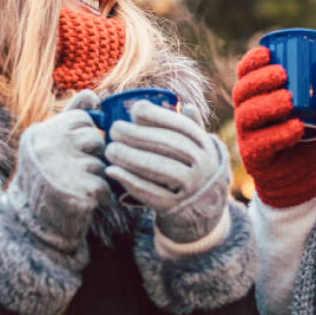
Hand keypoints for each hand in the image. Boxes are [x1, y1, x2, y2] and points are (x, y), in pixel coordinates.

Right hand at [7, 90, 110, 251]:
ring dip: (95, 177)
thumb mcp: (50, 140)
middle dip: (92, 156)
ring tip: (74, 186)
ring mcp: (64, 169)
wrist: (30, 223)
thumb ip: (72, 114)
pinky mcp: (79, 192)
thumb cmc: (45, 176)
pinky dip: (100, 196)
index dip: (84, 135)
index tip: (70, 150)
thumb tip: (93, 93)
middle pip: (95, 140)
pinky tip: (82, 200)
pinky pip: (106, 186)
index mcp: (42, 132)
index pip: (83, 118)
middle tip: (73, 170)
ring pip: (101, 164)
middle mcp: (50, 147)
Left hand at [104, 101, 229, 243]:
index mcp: (205, 145)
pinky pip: (151, 193)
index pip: (182, 126)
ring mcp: (191, 187)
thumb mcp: (199, 148)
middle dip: (138, 135)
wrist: (204, 209)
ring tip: (110, 149)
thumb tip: (186, 105)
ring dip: (131, 157)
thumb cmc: (193, 168)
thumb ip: (192, 127)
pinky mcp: (175, 207)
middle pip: (169, 146)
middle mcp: (203, 165)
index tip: (135, 110)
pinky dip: (130, 181)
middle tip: (114, 130)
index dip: (158, 116)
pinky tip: (112, 171)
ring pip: (160, 168)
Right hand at [232, 46, 315, 207]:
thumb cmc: (313, 131)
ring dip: (267, 104)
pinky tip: (296, 127)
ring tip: (289, 100)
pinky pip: (260, 143)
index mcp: (258, 94)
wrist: (309, 174)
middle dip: (259, 80)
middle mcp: (247, 112)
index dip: (251, 61)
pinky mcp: (255, 157)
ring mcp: (248, 135)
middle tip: (282, 75)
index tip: (267, 52)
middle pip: (242, 91)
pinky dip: (278, 134)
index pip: (245, 73)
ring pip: (247, 115)